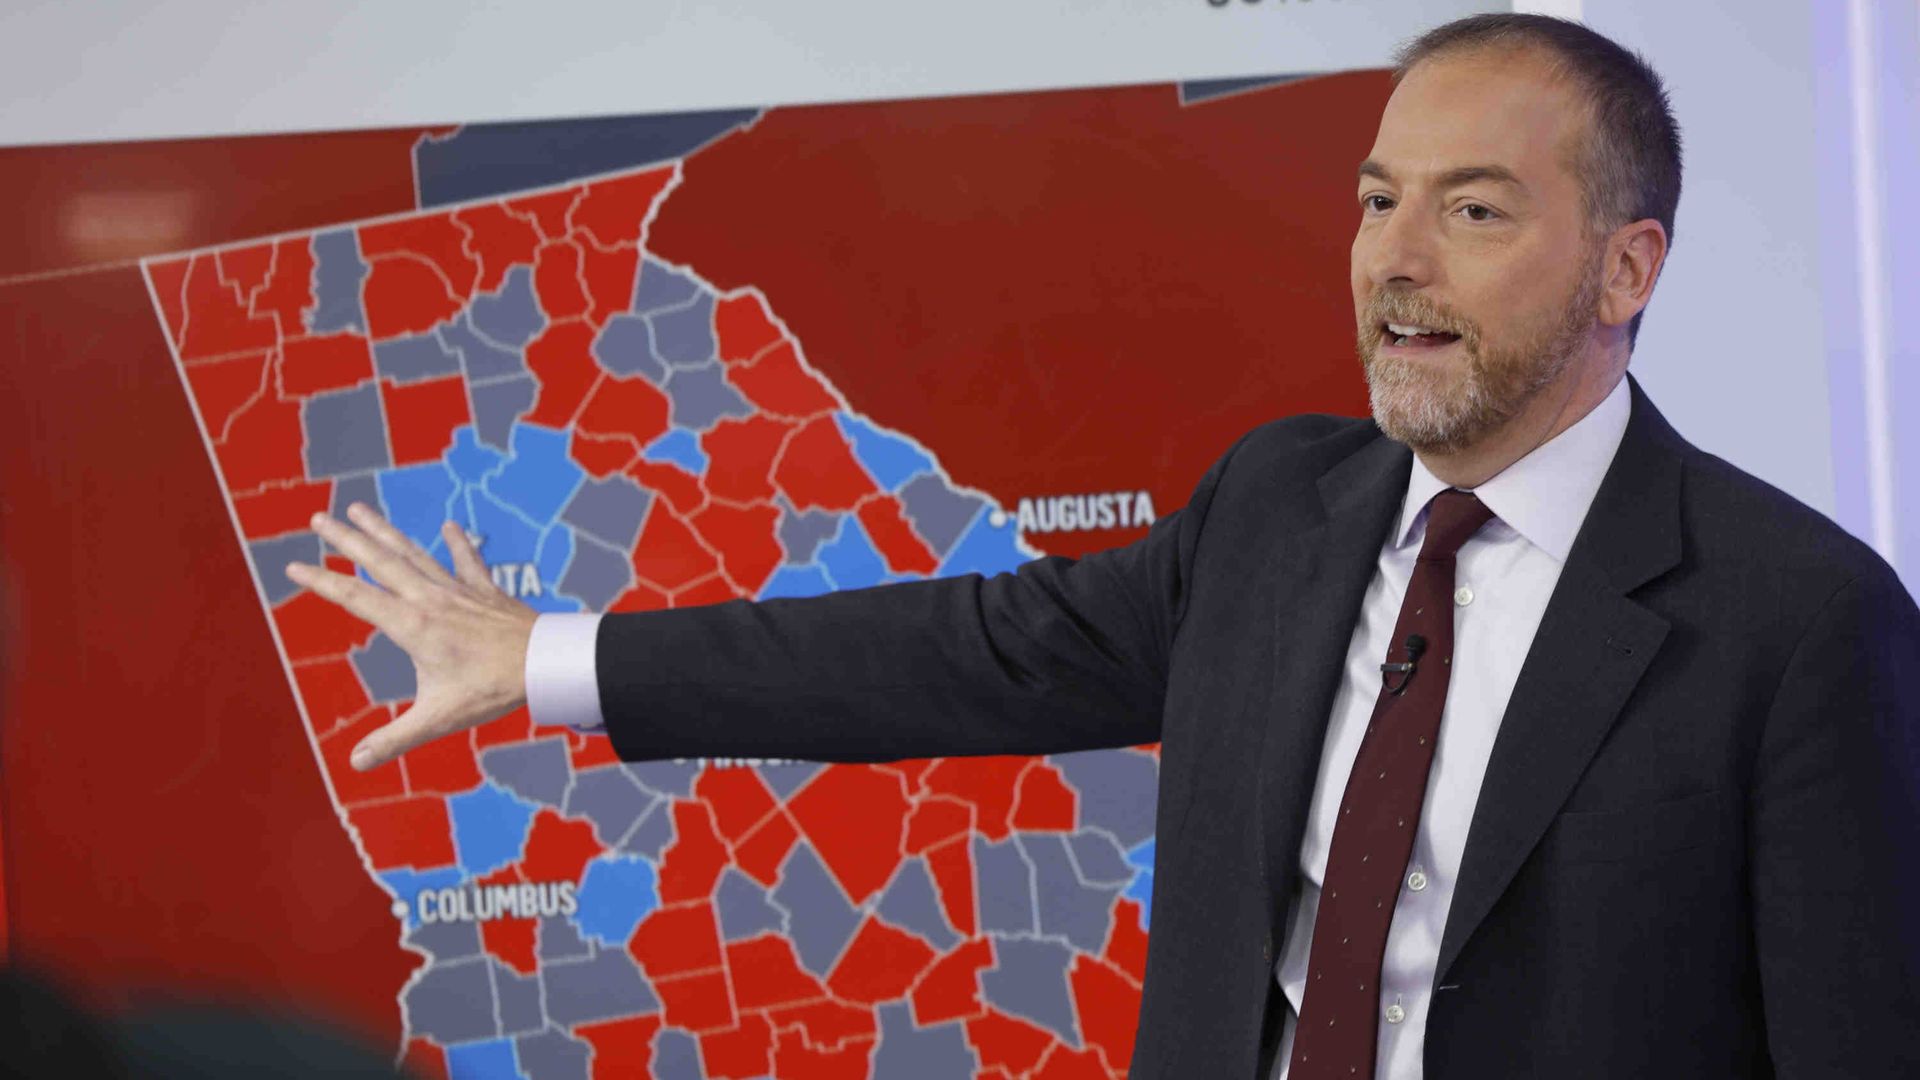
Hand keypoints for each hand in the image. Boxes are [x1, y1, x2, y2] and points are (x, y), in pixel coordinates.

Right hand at [284, 503, 537, 771]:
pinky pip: (468, 561)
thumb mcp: (438, 718)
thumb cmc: (493, 689)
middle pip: (379, 562)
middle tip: (317, 518)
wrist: (547, 662)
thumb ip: (394, 739)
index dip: (321, 582)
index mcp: (412, 626)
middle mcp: (430, 599)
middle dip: (345, 539)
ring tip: (358, 509)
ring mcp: (458, 590)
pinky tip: (450, 526)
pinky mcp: (485, 590)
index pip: (355, 598)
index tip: (292, 567)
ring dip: (384, 531)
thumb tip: (355, 762)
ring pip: (414, 553)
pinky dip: (458, 543)